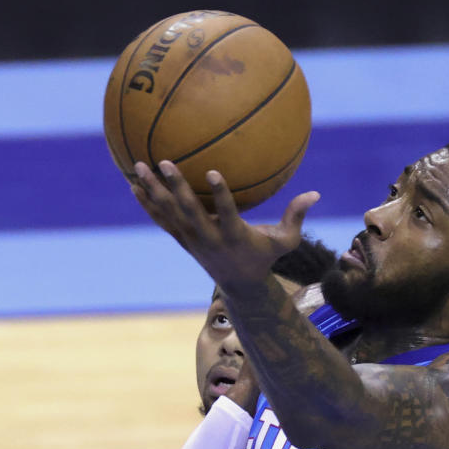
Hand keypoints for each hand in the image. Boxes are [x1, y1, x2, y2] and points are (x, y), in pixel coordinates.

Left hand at [131, 160, 320, 291]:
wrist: (240, 286)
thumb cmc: (264, 257)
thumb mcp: (285, 242)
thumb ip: (297, 218)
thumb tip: (315, 194)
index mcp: (234, 236)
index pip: (226, 214)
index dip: (220, 196)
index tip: (214, 173)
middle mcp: (209, 239)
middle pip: (189, 211)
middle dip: (175, 187)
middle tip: (162, 162)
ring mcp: (193, 241)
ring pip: (170, 215)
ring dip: (153, 192)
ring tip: (136, 169)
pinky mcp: (183, 241)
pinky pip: (162, 221)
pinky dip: (148, 205)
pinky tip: (133, 187)